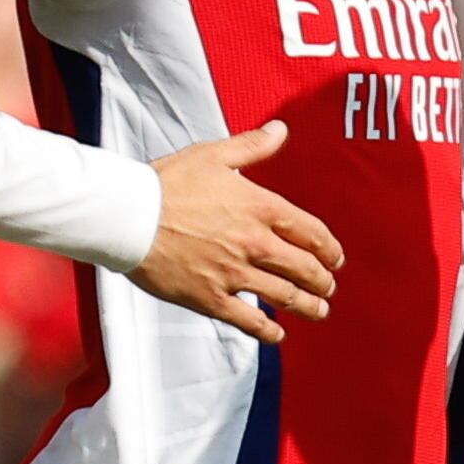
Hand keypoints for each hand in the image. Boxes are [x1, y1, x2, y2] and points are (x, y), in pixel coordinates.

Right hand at [132, 123, 341, 339]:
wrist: (128, 216)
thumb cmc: (167, 182)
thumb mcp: (213, 155)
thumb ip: (252, 146)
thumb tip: (281, 129)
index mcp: (260, 208)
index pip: (311, 233)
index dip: (330, 249)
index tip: (335, 258)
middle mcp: (254, 244)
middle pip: (304, 268)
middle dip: (323, 280)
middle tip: (328, 286)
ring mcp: (233, 274)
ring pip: (284, 296)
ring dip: (308, 306)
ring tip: (319, 310)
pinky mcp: (210, 298)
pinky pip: (249, 320)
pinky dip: (268, 331)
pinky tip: (278, 334)